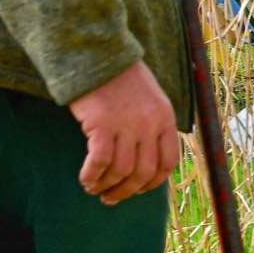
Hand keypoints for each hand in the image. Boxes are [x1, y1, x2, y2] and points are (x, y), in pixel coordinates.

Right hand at [69, 59, 180, 204]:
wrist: (98, 54)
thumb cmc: (121, 78)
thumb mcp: (151, 99)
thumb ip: (153, 126)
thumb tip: (145, 160)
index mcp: (165, 119)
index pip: (168, 163)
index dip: (152, 183)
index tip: (137, 189)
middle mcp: (150, 125)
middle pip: (144, 173)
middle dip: (127, 191)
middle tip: (111, 198)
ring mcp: (127, 125)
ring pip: (122, 171)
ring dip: (107, 186)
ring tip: (95, 188)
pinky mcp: (102, 125)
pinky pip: (100, 162)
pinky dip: (92, 175)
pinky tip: (85, 179)